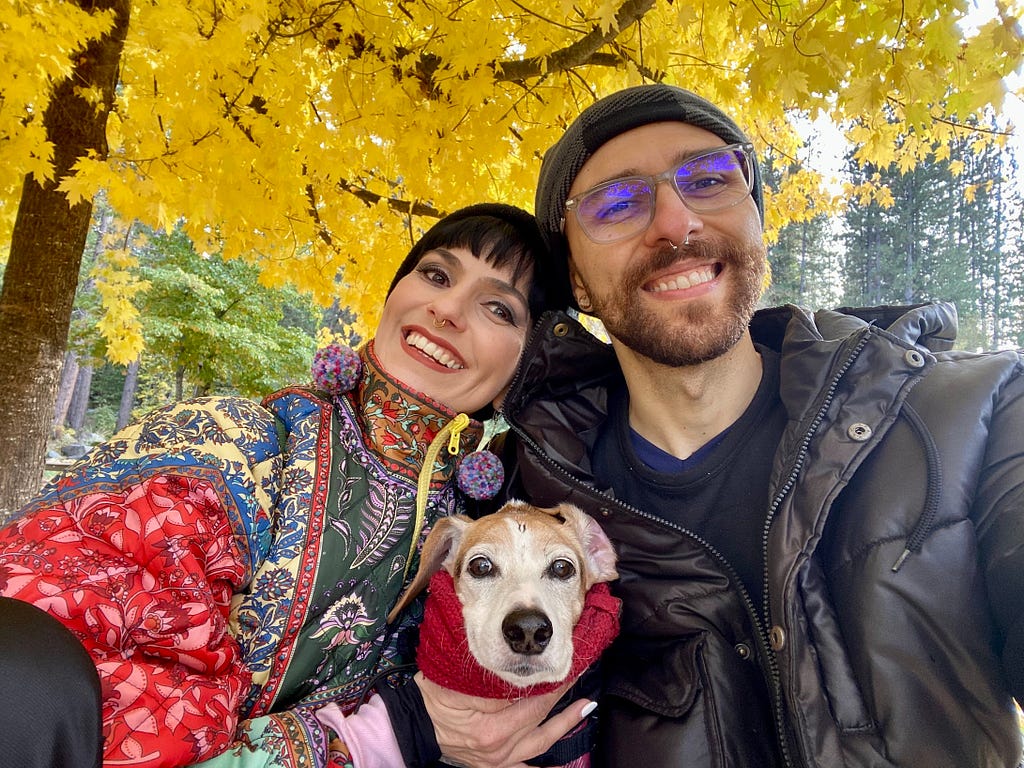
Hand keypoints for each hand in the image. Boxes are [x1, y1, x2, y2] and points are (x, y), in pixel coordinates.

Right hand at [416, 672, 591, 767]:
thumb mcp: (458, 682)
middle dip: (563, 697)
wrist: (412, 723)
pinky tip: (560, 760)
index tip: (568, 665)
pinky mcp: (494, 764)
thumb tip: (522, 669)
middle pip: (540, 719)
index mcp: (492, 729)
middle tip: (582, 677)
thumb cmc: (433, 697)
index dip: (553, 683)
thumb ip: (490, 680)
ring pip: (540, 742)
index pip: (533, 701)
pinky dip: (543, 762)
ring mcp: (498, 759)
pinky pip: (525, 766)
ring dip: (564, 724)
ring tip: (585, 707)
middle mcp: (500, 748)